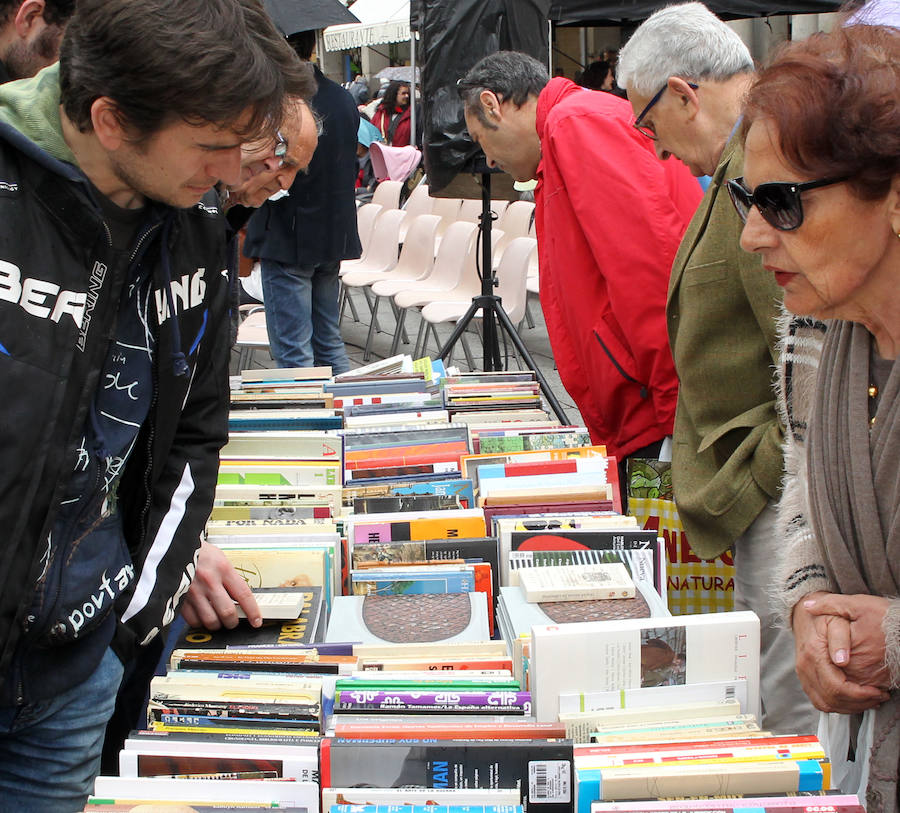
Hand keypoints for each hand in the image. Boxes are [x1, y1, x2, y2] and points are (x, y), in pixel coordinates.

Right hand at [180, 540, 261, 629]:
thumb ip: (229, 577)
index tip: (256, 620)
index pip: (244, 595)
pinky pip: (193, 620)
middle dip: (233, 621)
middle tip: (233, 621)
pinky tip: (202, 617)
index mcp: (223, 568)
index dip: (252, 612)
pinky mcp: (180, 599)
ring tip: (218, 620)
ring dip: (217, 624)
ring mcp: (194, 592)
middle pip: (228, 612)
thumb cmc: (198, 552)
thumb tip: (240, 597)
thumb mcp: (219, 558)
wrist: (173, 547)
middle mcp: (209, 581)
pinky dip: (200, 623)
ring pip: (211, 620)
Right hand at [791, 591, 888, 712]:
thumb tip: (842, 660)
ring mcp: (803, 674)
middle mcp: (805, 667)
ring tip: (869, 699)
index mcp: (813, 654)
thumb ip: (840, 638)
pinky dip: (838, 705)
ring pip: (825, 704)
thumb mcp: (836, 619)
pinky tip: (854, 698)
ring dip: (849, 707)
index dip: (860, 695)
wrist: (803, 614)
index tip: (877, 691)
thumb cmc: (823, 616)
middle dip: (858, 703)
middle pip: (831, 700)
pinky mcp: (805, 678)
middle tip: (878, 696)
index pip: (836, 688)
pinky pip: (820, 701)